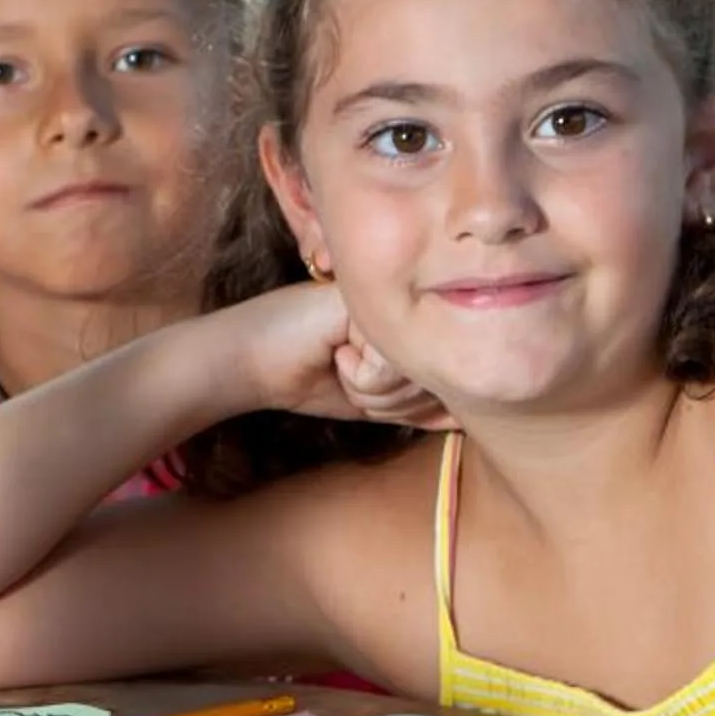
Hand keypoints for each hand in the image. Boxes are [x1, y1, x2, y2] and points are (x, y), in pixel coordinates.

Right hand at [236, 283, 454, 430]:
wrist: (249, 360)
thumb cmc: (303, 378)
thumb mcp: (371, 398)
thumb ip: (414, 404)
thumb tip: (464, 418)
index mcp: (407, 322)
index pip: (438, 375)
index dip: (400, 401)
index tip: (358, 390)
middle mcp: (406, 304)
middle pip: (430, 377)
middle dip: (386, 399)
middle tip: (344, 375)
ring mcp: (391, 297)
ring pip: (414, 373)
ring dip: (372, 389)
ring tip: (338, 363)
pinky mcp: (371, 302)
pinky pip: (392, 363)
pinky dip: (360, 376)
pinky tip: (334, 354)